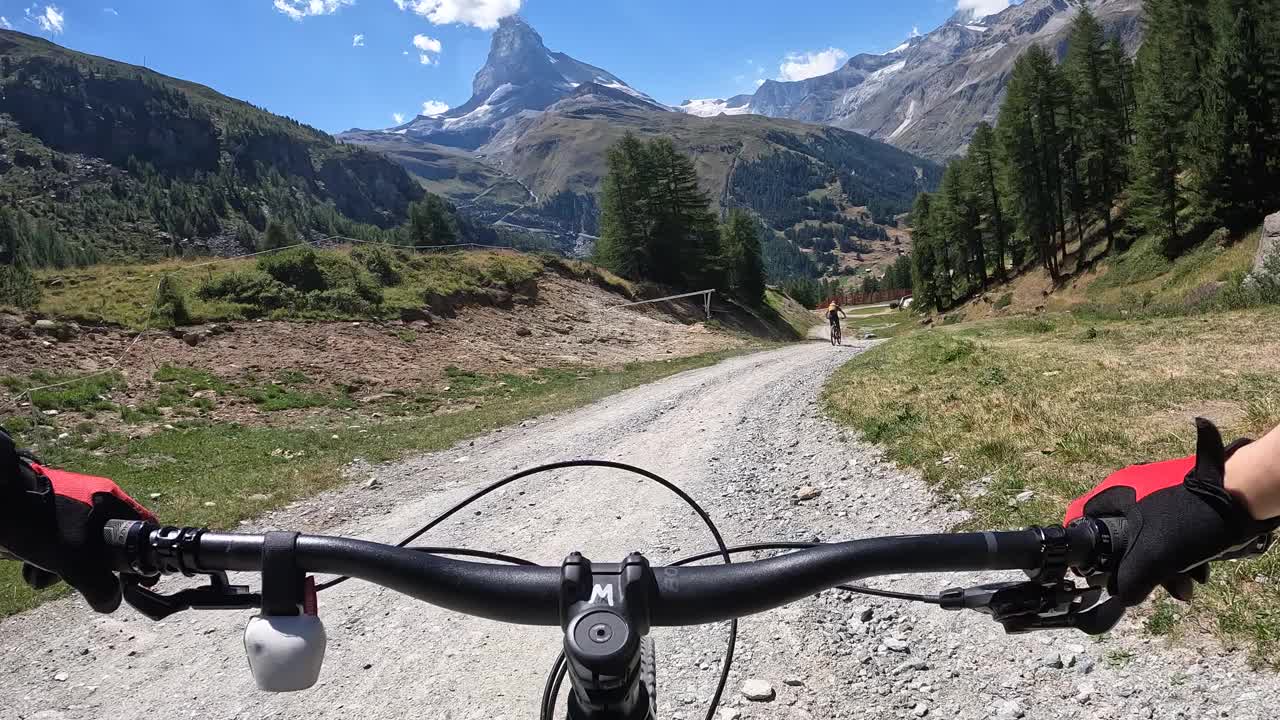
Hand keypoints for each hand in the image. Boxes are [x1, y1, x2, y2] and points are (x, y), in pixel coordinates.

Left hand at [0, 428, 154, 611]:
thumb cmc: (40, 520)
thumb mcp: (75, 560)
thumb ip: (99, 584)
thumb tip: (111, 603)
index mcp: (110, 500)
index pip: (144, 527)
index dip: (144, 556)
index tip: (137, 580)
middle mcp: (92, 500)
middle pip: (107, 544)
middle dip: (89, 569)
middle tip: (78, 580)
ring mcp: (66, 507)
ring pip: (77, 548)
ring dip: (60, 568)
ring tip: (42, 573)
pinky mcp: (42, 516)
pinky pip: (53, 543)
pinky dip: (43, 559)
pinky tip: (29, 566)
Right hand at [1065, 418, 1276, 605]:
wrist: (1242, 502)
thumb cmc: (1191, 523)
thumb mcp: (1154, 557)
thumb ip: (1130, 579)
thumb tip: (1121, 598)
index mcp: (1118, 495)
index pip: (1084, 516)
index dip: (1085, 546)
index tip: (1092, 571)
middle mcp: (1134, 494)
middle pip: (1122, 537)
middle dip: (1138, 568)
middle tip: (1152, 585)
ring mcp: (1159, 502)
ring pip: (1150, 541)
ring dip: (1166, 569)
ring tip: (1185, 585)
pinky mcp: (1183, 511)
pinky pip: (1172, 539)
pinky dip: (1181, 558)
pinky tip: (1198, 573)